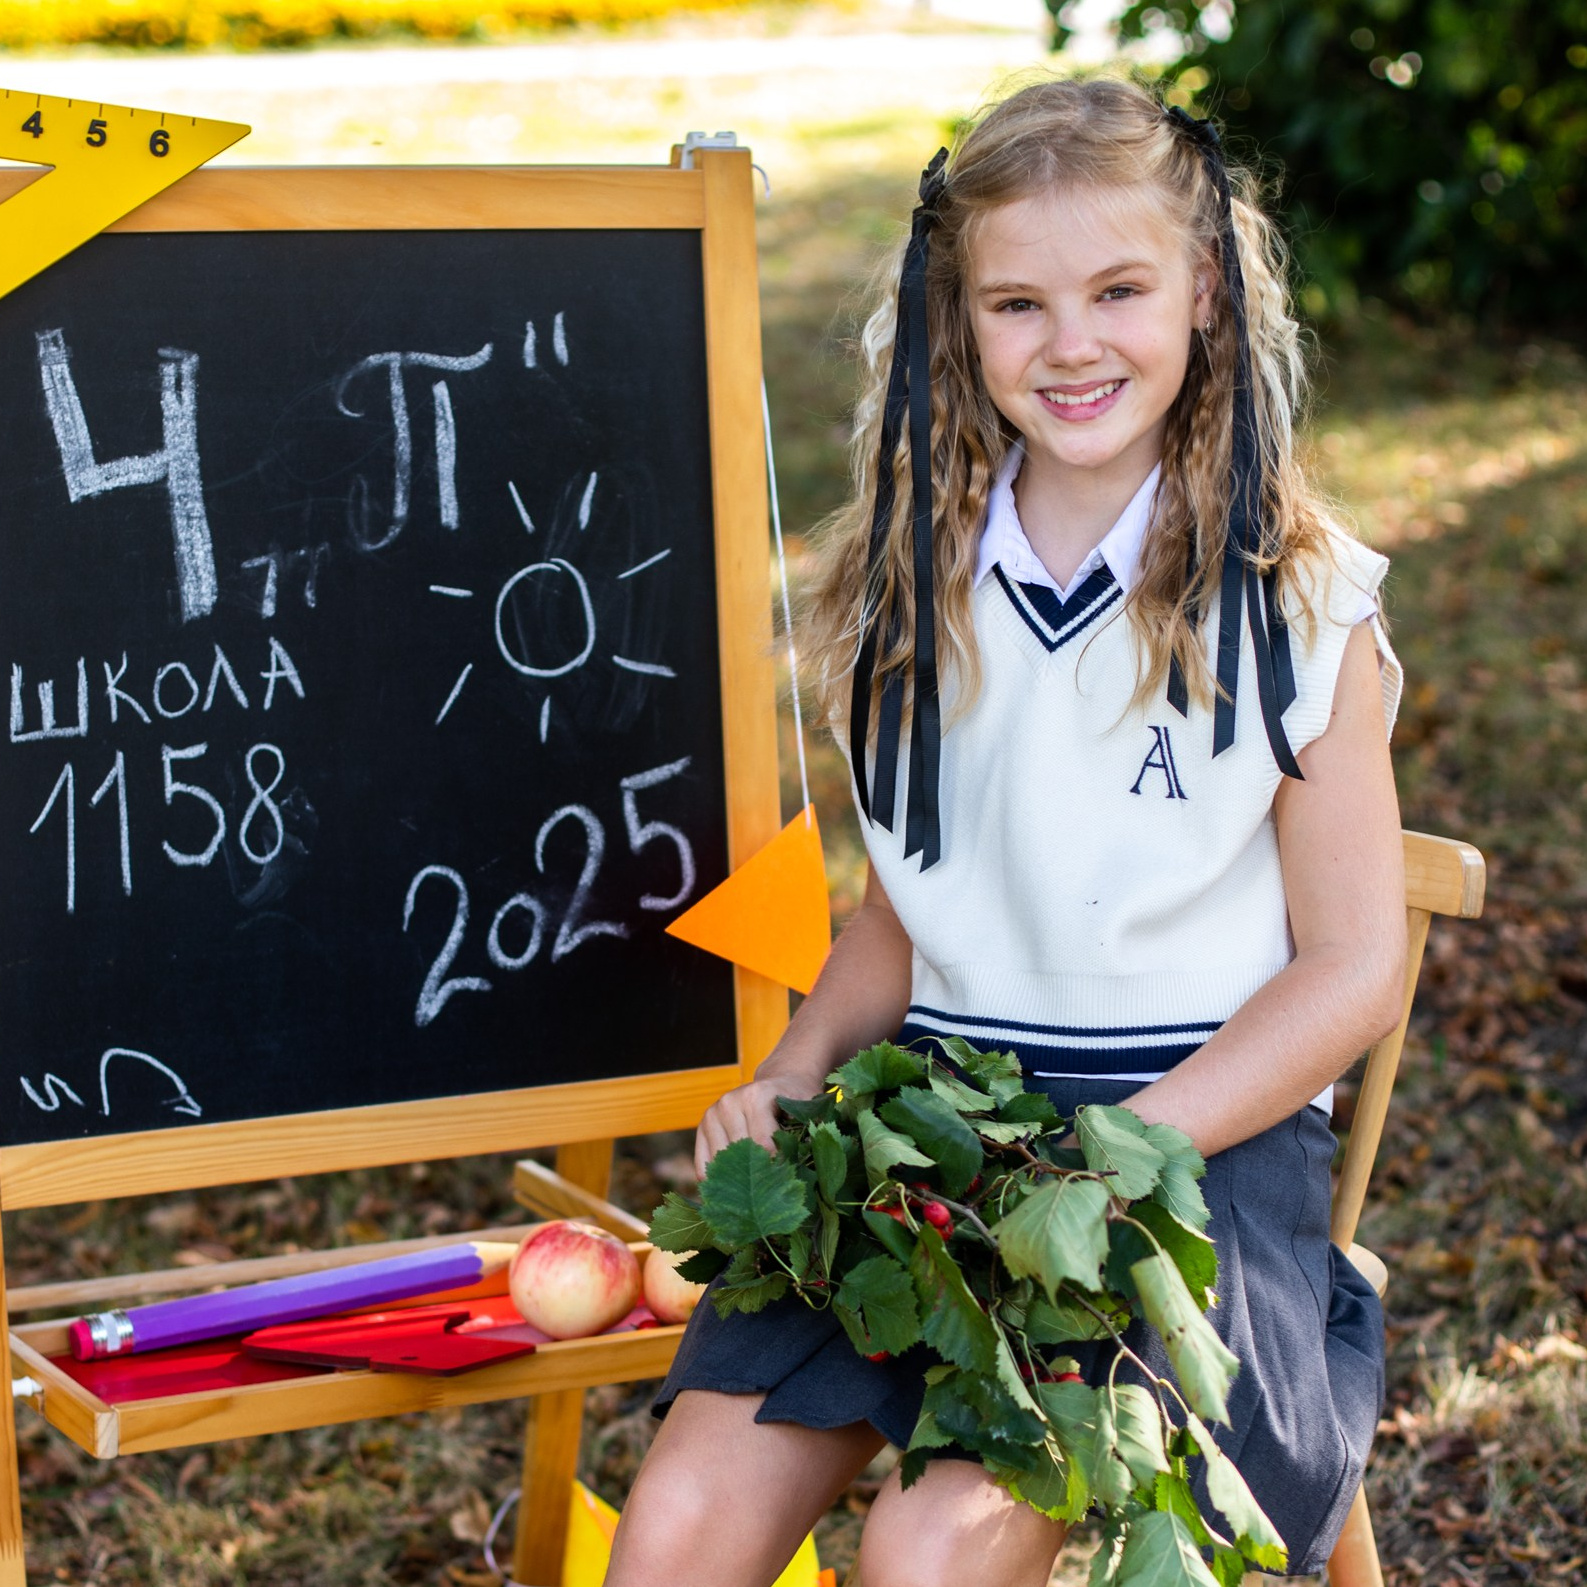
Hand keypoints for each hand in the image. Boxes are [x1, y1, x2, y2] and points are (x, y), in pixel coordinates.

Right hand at [693, 1076, 822, 1178]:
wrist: (781, 1082)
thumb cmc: (799, 1101)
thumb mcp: (810, 1112)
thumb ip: (806, 1136)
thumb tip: (794, 1173)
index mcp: (756, 1096)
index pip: (763, 1146)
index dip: (777, 1167)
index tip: (789, 1179)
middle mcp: (729, 1103)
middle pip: (740, 1157)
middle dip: (758, 1177)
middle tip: (774, 1190)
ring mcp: (712, 1115)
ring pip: (720, 1165)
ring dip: (737, 1180)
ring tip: (755, 1188)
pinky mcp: (701, 1128)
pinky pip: (703, 1168)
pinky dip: (718, 1181)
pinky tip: (736, 1185)